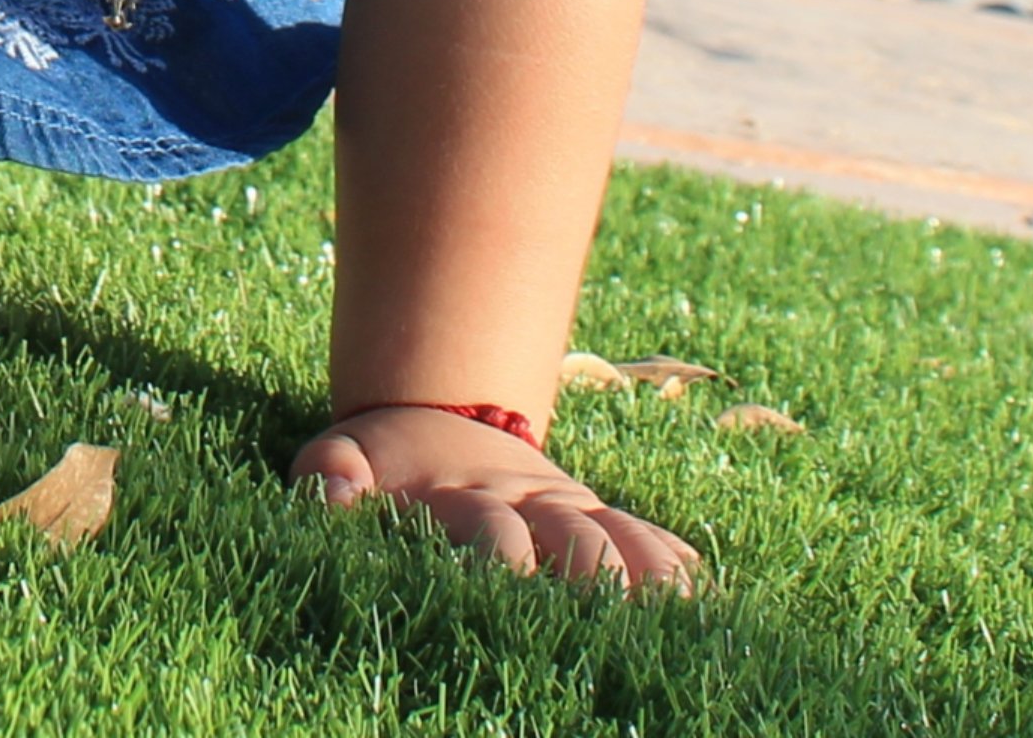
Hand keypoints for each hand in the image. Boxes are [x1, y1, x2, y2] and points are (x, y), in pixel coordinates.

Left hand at [295, 405, 698, 590]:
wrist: (439, 410)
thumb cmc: (385, 462)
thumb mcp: (345, 455)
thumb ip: (328, 472)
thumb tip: (330, 495)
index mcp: (466, 495)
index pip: (493, 530)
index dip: (505, 556)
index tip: (516, 585)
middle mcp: (530, 501)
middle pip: (577, 537)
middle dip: (595, 576)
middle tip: (612, 623)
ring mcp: (572, 509)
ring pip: (626, 536)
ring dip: (651, 576)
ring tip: (678, 616)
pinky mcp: (602, 519)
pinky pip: (652, 538)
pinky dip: (677, 565)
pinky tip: (704, 605)